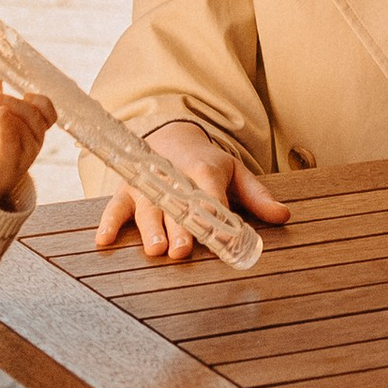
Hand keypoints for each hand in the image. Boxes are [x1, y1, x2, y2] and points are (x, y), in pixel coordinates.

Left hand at [0, 68, 51, 207]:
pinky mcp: (11, 163)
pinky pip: (13, 140)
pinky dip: (7, 124)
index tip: (24, 92)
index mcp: (34, 130)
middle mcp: (34, 142)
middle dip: (15, 102)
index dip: (41, 101)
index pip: (49, 113)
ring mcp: (25, 153)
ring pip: (22, 124)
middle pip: (35, 115)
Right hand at [93, 118, 291, 264]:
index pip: (211, 196)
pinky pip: (115, 207)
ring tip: (155, 249)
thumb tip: (284, 217)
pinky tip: (103, 241)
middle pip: (176, 207)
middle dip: (180, 228)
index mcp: (203, 171)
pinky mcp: (126, 191)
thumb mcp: (236, 173)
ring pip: (147, 208)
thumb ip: (258, 197)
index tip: (222, 241)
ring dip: (150, 228)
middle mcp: (172, 178)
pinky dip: (108, 223)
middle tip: (183, 250)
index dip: (216, 218)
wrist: (171, 136)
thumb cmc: (207, 163)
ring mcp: (147, 186)